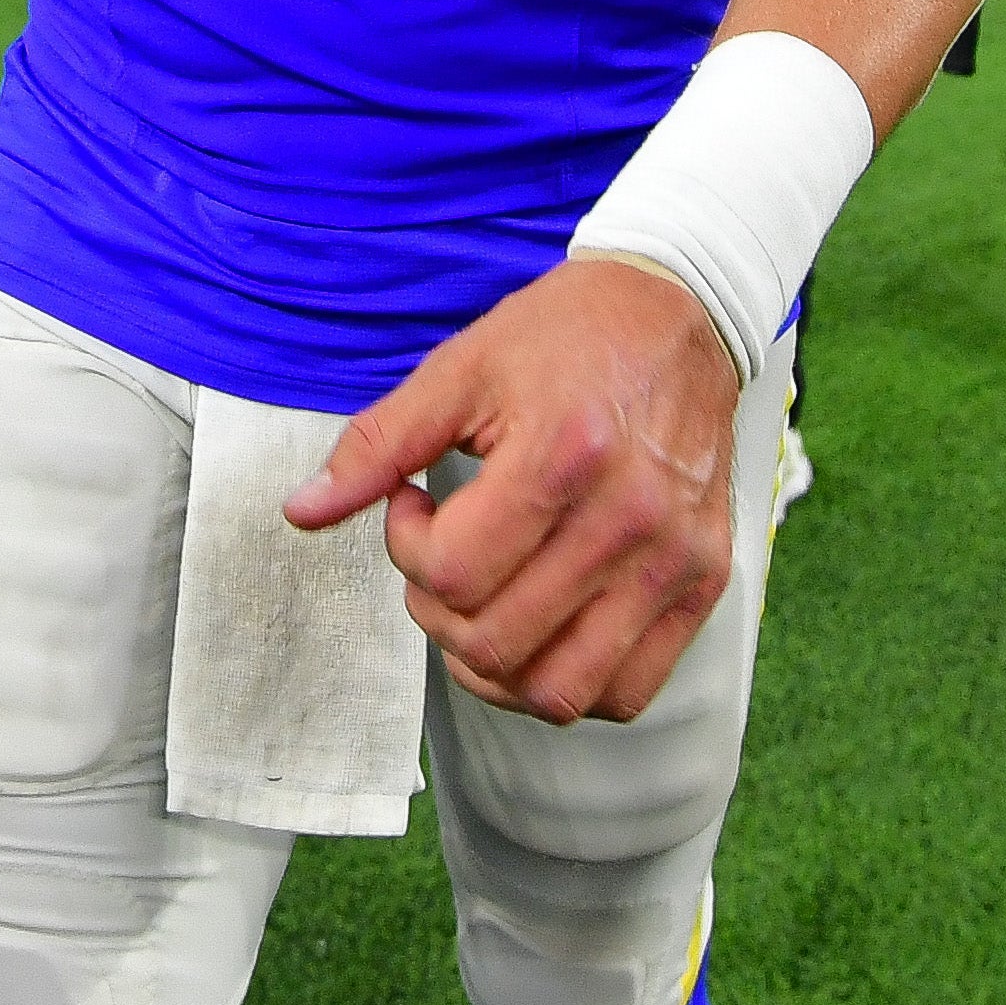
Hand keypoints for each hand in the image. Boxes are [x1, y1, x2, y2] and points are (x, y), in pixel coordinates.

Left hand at [285, 256, 742, 726]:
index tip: (414, 505)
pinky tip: (540, 629)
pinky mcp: (706, 583)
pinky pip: (629, 691)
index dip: (405, 551)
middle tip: (440, 560)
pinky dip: (569, 684)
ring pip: (561, 692)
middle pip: (497, 642)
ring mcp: (674, 560)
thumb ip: (378, 445)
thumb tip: (299, 513)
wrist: (678, 312)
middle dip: (438, 613)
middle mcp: (628, 518)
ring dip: (495, 669)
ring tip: (482, 607)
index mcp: (562, 455)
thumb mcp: (460, 369)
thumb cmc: (565, 336)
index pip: (451, 574)